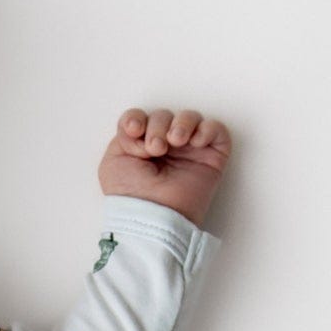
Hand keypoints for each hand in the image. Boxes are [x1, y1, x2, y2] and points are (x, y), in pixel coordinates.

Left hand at [97, 108, 231, 228]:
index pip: (142, 117)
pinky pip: (216, 129)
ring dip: (181, 123)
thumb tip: (143, 126)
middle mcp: (165, 146)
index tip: (134, 130)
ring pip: (190, 117)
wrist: (153, 215)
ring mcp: (189, 151)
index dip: (137, 118)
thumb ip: (123, 135)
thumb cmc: (131, 195)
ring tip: (175, 141)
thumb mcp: (113, 161)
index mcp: (140, 146)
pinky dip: (206, 129)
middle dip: (157, 125)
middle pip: (164, 115)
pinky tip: (194, 143)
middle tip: (155, 148)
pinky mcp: (211, 157)